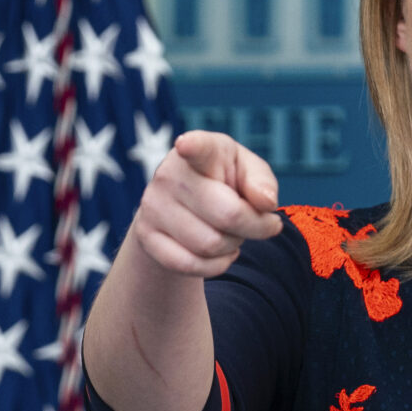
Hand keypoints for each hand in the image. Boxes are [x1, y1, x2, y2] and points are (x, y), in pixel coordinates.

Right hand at [126, 131, 283, 278]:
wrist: (180, 207)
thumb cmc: (223, 183)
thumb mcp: (247, 172)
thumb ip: (262, 182)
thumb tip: (265, 203)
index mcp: (200, 150)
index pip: (198, 148)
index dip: (193, 146)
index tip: (186, 144)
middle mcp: (169, 174)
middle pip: (228, 215)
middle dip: (254, 227)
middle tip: (259, 223)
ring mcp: (153, 206)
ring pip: (210, 245)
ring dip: (232, 246)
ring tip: (231, 233)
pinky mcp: (146, 236)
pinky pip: (190, 265)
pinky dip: (215, 266)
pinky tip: (220, 253)